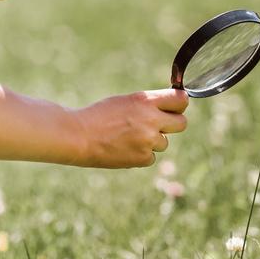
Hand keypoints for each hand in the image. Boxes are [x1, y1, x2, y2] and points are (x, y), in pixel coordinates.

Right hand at [71, 89, 188, 167]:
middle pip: (181, 123)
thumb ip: (147, 105)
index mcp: (145, 100)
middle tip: (158, 124)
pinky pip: (151, 156)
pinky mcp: (143, 158)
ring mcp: (148, 141)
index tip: (175, 106)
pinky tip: (123, 148)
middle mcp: (151, 120)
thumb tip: (168, 110)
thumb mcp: (123, 101)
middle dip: (172, 123)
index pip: (180, 100)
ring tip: (128, 137)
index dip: (179, 103)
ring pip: (164, 142)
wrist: (78, 136)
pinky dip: (141, 154)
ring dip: (151, 141)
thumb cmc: (98, 116)